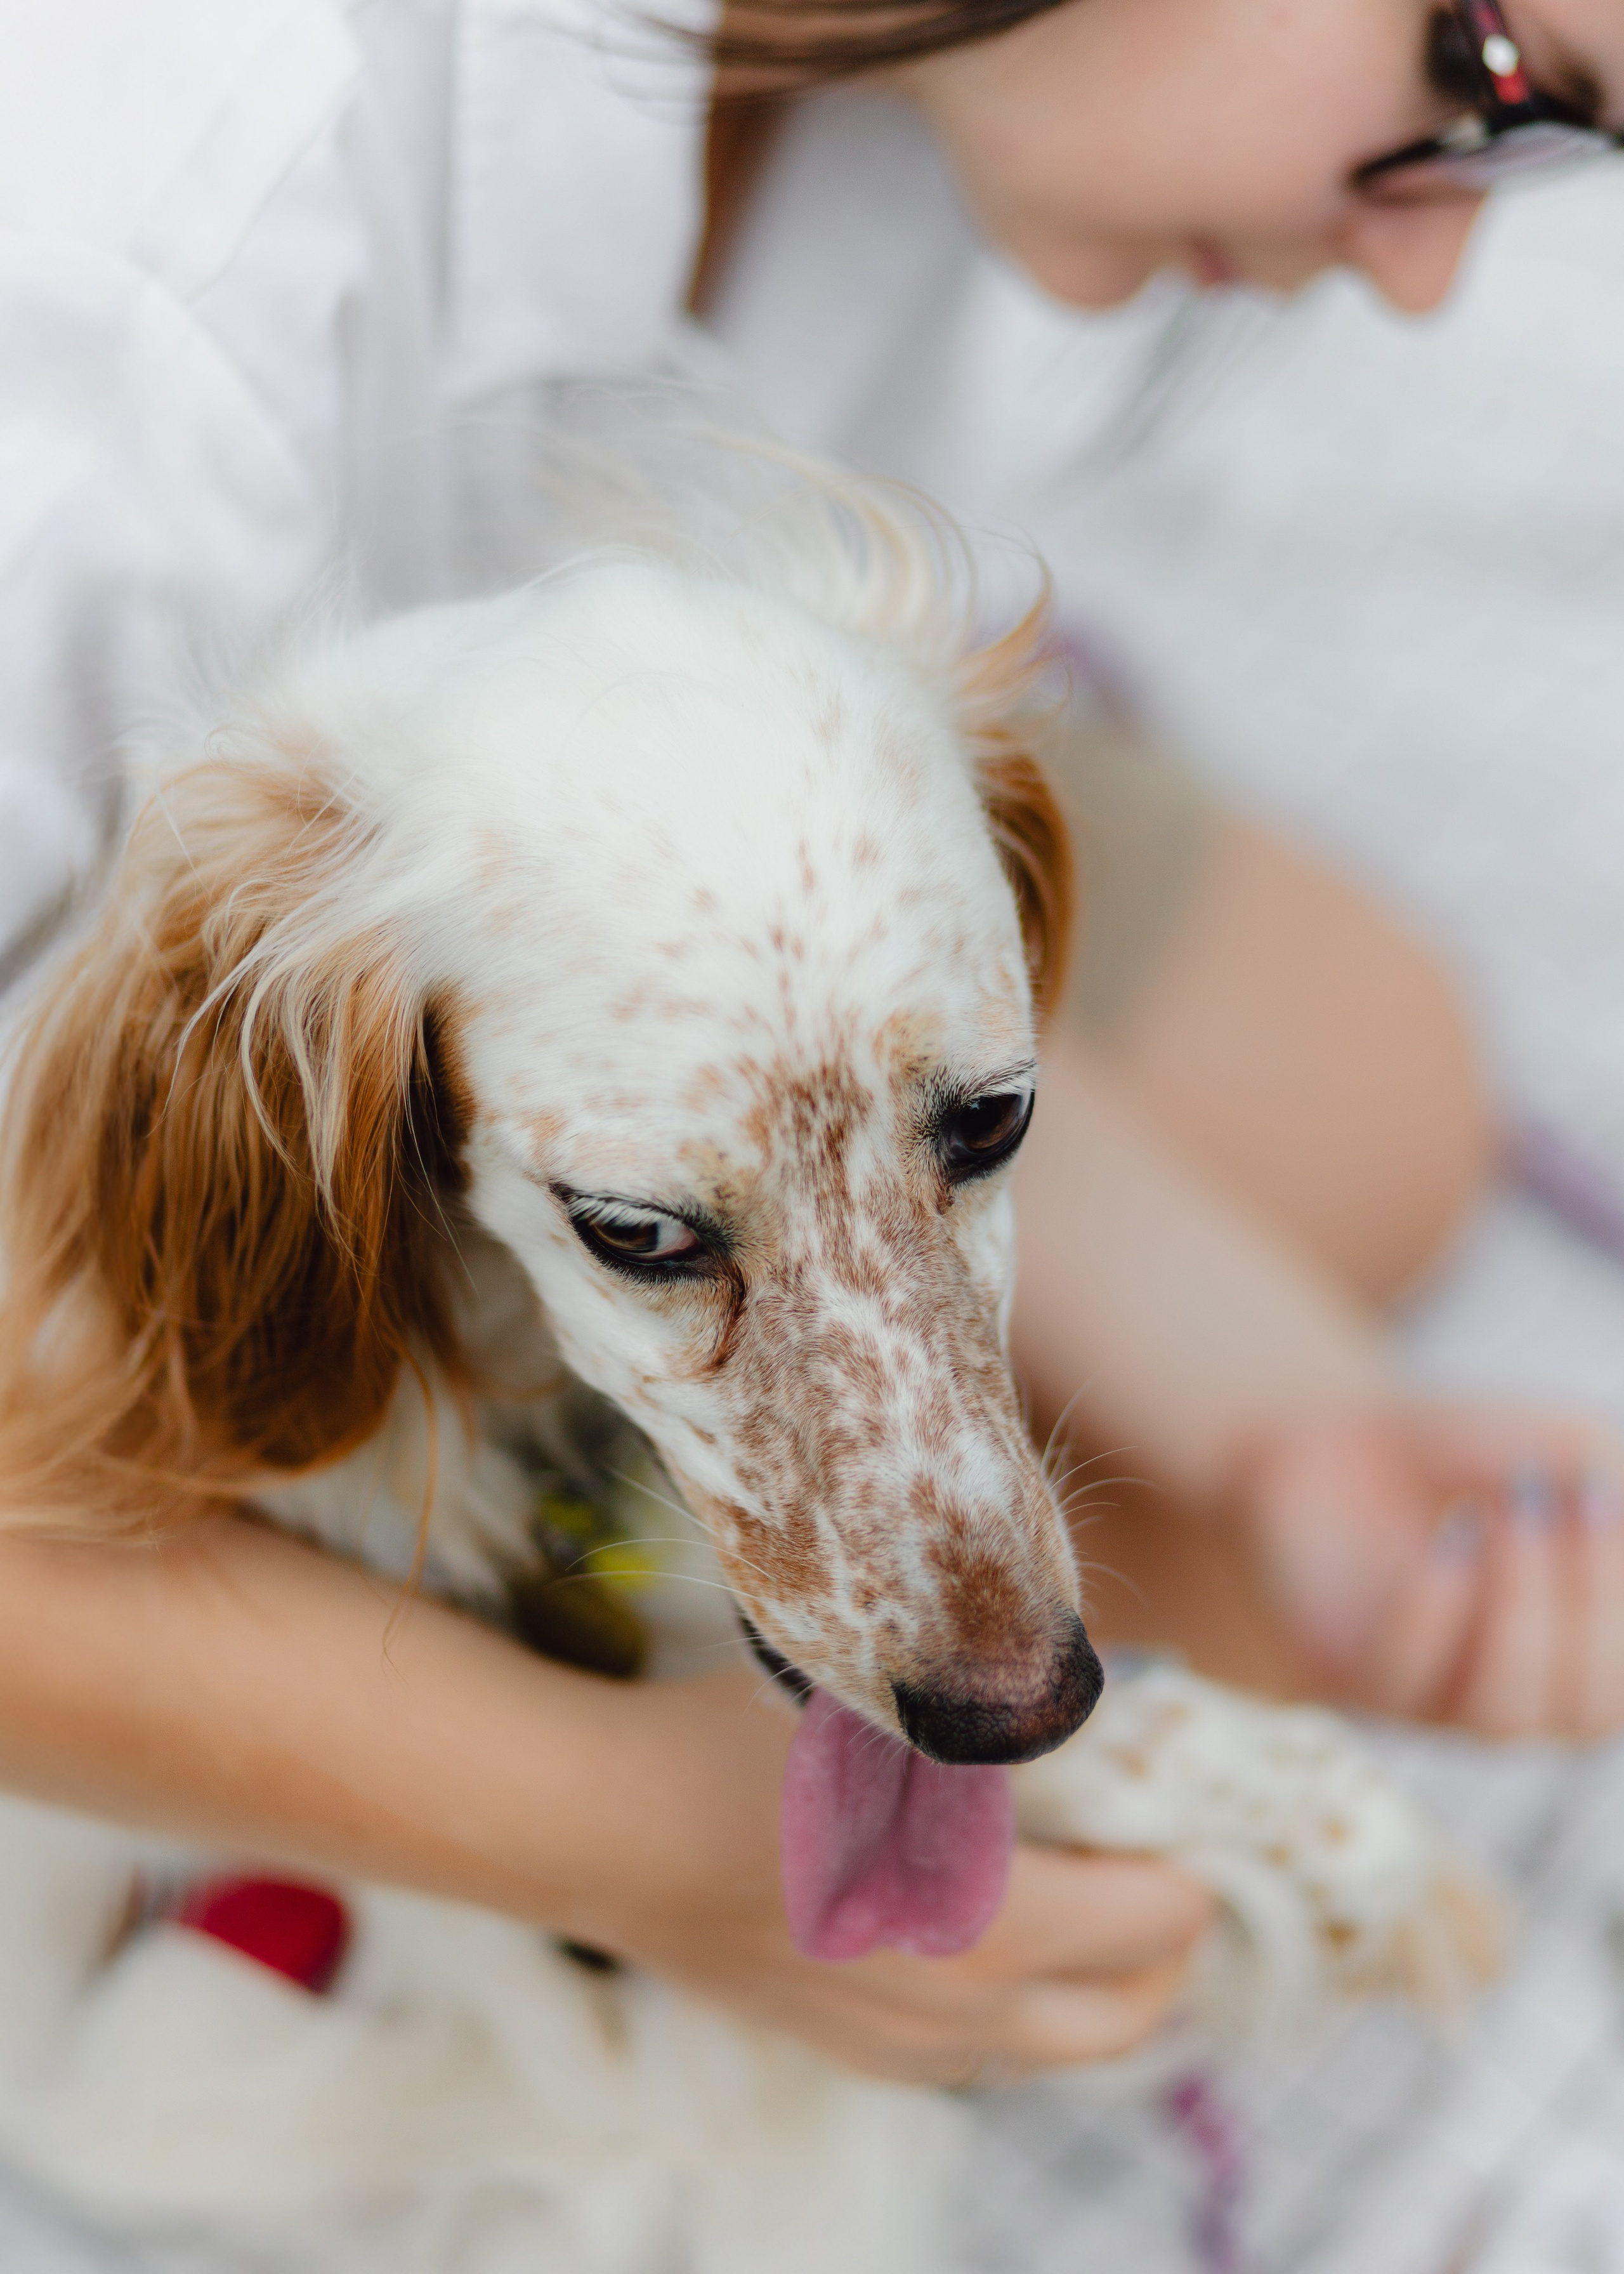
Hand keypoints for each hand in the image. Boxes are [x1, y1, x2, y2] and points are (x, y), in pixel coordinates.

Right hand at [581, 1671, 1212, 2085]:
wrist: (604, 1825)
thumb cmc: (741, 1744)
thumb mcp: (887, 1709)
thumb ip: (999, 1711)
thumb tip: (1091, 1687)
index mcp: (991, 1926)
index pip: (1158, 1920)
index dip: (1193, 1861)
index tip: (1193, 1804)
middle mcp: (963, 2013)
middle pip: (1131, 2016)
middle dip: (1170, 1945)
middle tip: (1166, 1862)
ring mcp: (903, 2045)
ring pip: (1056, 2047)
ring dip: (1100, 1984)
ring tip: (1096, 1897)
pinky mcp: (849, 2048)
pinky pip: (978, 2055)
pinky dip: (1024, 2009)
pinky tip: (997, 1935)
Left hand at [1239, 1405, 1623, 1737]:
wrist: (1335, 1435)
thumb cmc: (1469, 1450)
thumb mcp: (1564, 1446)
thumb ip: (1613, 1477)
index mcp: (1586, 1655)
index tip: (1608, 1500)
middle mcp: (1521, 1695)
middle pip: (1585, 1715)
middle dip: (1590, 1611)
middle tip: (1566, 1504)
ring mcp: (1437, 1697)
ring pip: (1501, 1718)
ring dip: (1518, 1615)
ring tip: (1502, 1517)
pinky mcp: (1355, 1676)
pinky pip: (1401, 1683)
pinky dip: (1434, 1614)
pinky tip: (1449, 1545)